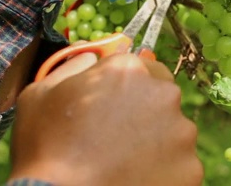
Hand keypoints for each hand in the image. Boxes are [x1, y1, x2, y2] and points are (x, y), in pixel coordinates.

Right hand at [8, 53, 201, 184]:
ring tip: (124, 163)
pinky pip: (179, 164)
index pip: (141, 67)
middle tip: (118, 138)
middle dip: (144, 112)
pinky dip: (163, 172)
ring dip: (156, 142)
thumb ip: (73, 66)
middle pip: (161, 97)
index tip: (113, 106)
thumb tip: (91, 57)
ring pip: (173, 131)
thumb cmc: (46, 150)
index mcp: (129, 71)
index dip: (126, 88)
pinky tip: (136, 179)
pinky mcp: (190, 167)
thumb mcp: (40, 94)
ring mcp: (181, 132)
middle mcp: (163, 94)